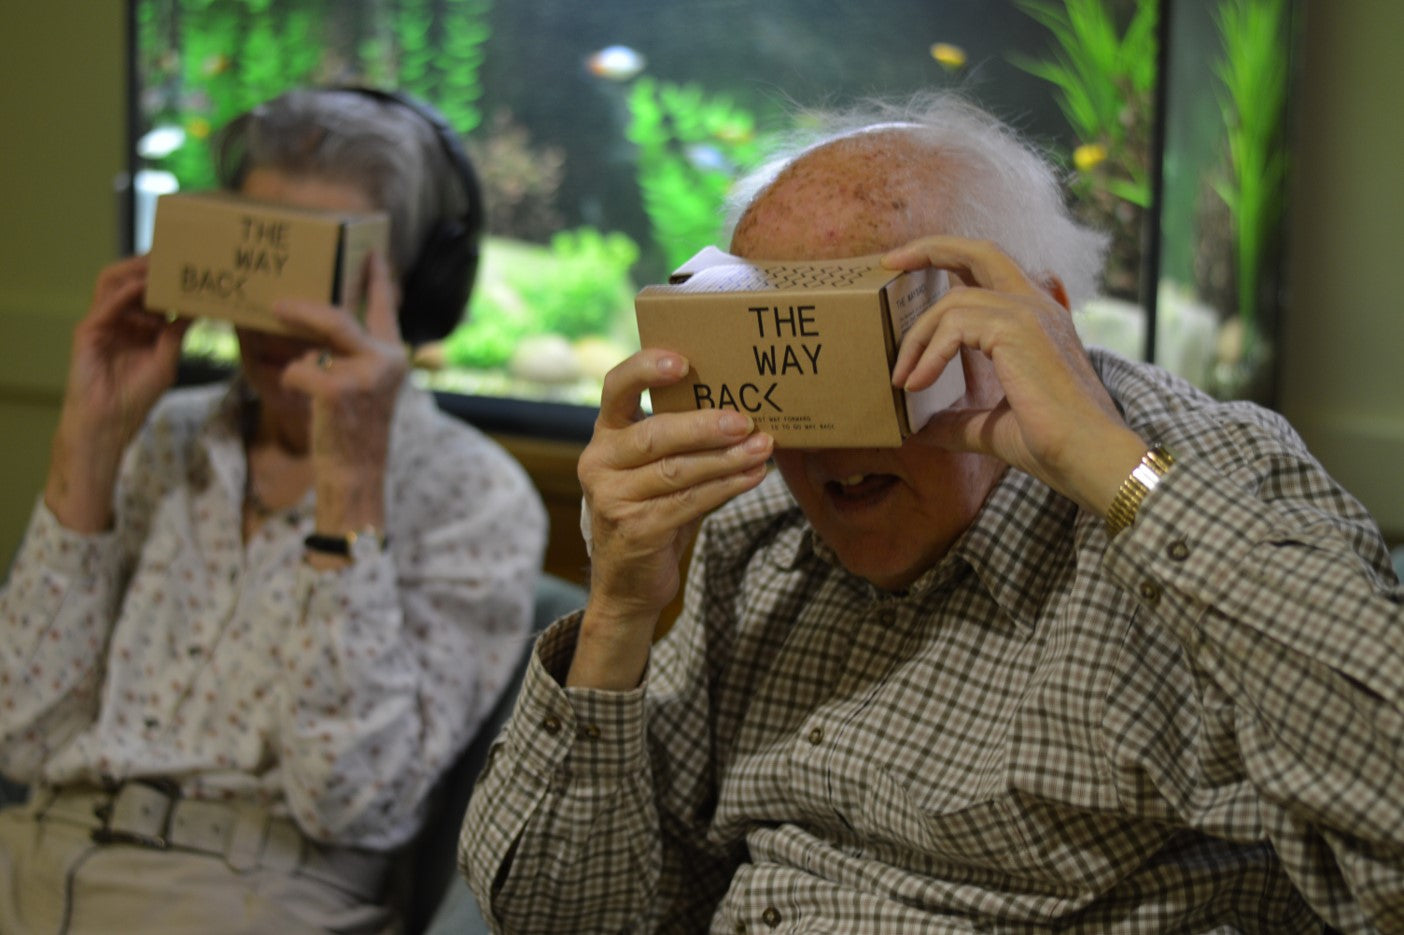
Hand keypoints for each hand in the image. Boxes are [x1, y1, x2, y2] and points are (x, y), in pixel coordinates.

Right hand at [45, 256, 189, 531]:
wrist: (108, 424)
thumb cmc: (137, 397)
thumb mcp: (167, 360)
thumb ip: (178, 332)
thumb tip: (199, 307)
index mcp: (138, 326)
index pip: (152, 292)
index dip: (169, 278)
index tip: (193, 266)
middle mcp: (119, 319)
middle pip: (132, 280)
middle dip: (153, 265)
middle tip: (179, 254)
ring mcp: (102, 322)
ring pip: (114, 282)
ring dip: (138, 271)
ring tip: (163, 263)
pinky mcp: (88, 331)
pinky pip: (106, 304)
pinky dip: (125, 292)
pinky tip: (144, 285)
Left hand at [275, 252, 408, 535]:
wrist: (357, 477)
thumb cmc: (352, 435)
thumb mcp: (361, 391)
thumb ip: (351, 359)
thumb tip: (313, 327)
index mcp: (393, 359)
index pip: (387, 310)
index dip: (380, 281)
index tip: (374, 254)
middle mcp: (387, 362)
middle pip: (345, 316)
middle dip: (311, 303)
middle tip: (281, 298)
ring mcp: (366, 376)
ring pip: (325, 332)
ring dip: (296, 320)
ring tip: (273, 312)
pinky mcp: (340, 391)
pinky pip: (301, 369)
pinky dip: (290, 378)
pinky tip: (293, 391)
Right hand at [569, 349, 772, 689]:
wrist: (628, 584)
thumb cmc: (652, 512)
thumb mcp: (657, 471)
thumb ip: (683, 441)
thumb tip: (745, 411)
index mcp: (605, 436)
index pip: (616, 388)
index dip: (645, 369)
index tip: (683, 362)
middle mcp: (599, 462)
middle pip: (655, 433)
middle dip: (704, 425)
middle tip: (746, 420)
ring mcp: (612, 498)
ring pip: (677, 470)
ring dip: (726, 459)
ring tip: (762, 448)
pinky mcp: (635, 530)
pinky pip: (689, 502)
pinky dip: (725, 488)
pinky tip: (752, 477)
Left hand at [882, 236, 1146, 515]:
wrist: (1088, 457)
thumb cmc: (1053, 444)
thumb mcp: (993, 427)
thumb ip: (959, 421)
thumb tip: (921, 431)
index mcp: (1036, 319)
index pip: (989, 268)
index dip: (947, 258)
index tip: (905, 268)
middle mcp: (1037, 305)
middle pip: (978, 251)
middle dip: (930, 249)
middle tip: (889, 262)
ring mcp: (1029, 313)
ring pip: (954, 301)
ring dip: (918, 338)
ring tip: (902, 378)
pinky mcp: (1017, 329)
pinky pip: (955, 326)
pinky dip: (929, 355)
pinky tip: (917, 384)